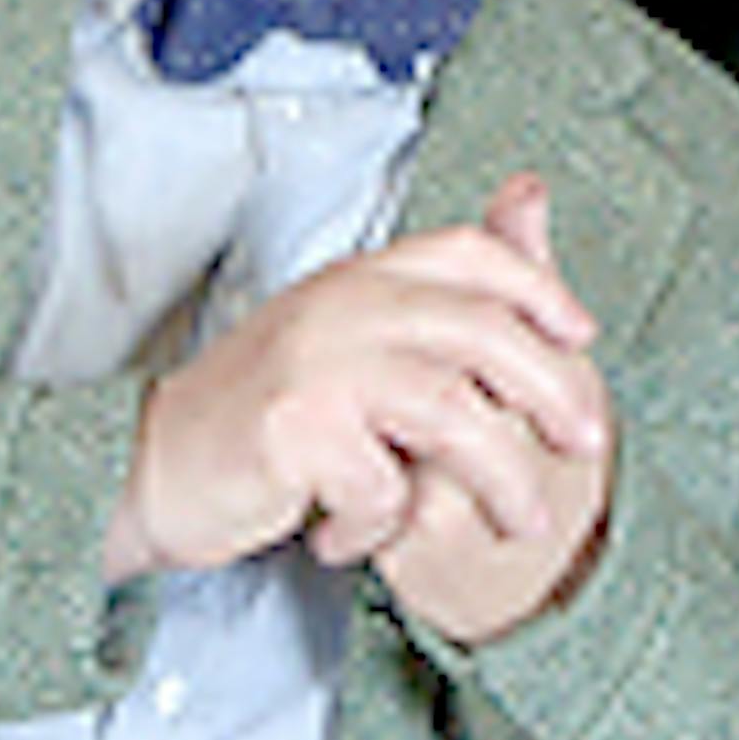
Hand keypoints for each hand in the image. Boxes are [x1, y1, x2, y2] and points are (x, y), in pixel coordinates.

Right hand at [103, 195, 606, 584]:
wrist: (150, 468)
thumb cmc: (260, 412)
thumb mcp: (351, 340)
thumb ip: (436, 300)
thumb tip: (529, 203)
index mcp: (360, 277)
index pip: (467, 253)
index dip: (538, 288)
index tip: (582, 335)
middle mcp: (342, 305)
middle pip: (480, 330)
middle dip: (551, 388)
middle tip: (588, 439)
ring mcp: (316, 363)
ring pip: (450, 414)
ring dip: (499, 477)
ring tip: (521, 518)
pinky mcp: (291, 428)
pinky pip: (381, 486)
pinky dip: (381, 525)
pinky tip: (348, 536)